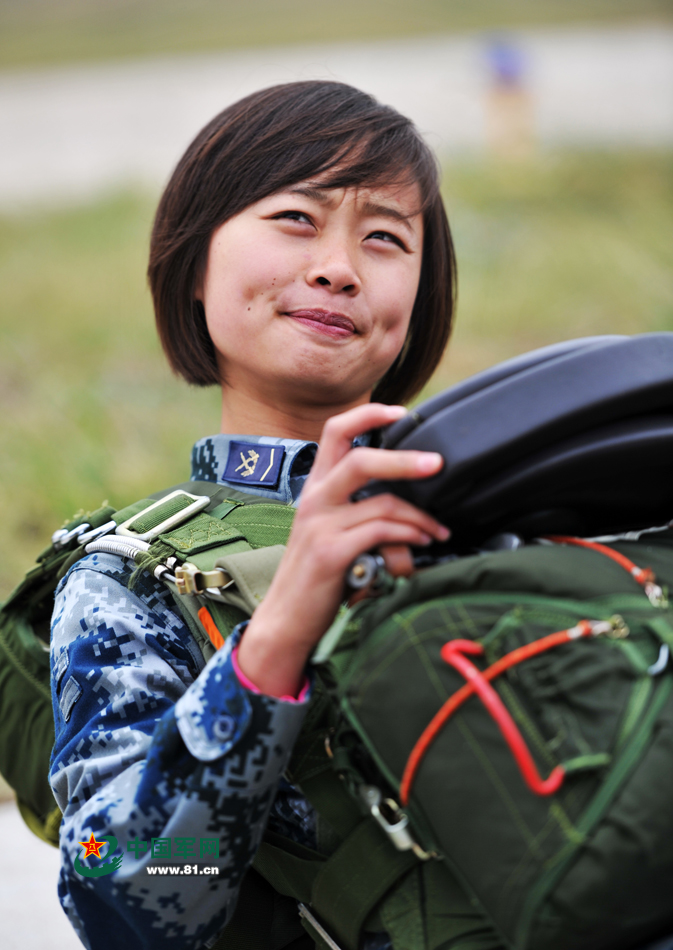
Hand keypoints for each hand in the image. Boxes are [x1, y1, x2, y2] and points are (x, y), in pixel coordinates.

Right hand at [236, 403, 448, 696]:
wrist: (286, 620)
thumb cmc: (317, 576)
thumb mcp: (331, 532)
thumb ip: (360, 510)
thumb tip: (410, 501)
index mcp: (316, 488)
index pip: (335, 432)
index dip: (368, 415)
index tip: (401, 412)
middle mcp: (315, 500)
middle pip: (360, 460)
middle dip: (404, 459)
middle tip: (438, 463)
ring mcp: (320, 526)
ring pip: (382, 504)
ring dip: (420, 517)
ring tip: (438, 531)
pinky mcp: (331, 553)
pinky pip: (381, 534)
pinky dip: (408, 537)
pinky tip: (420, 545)